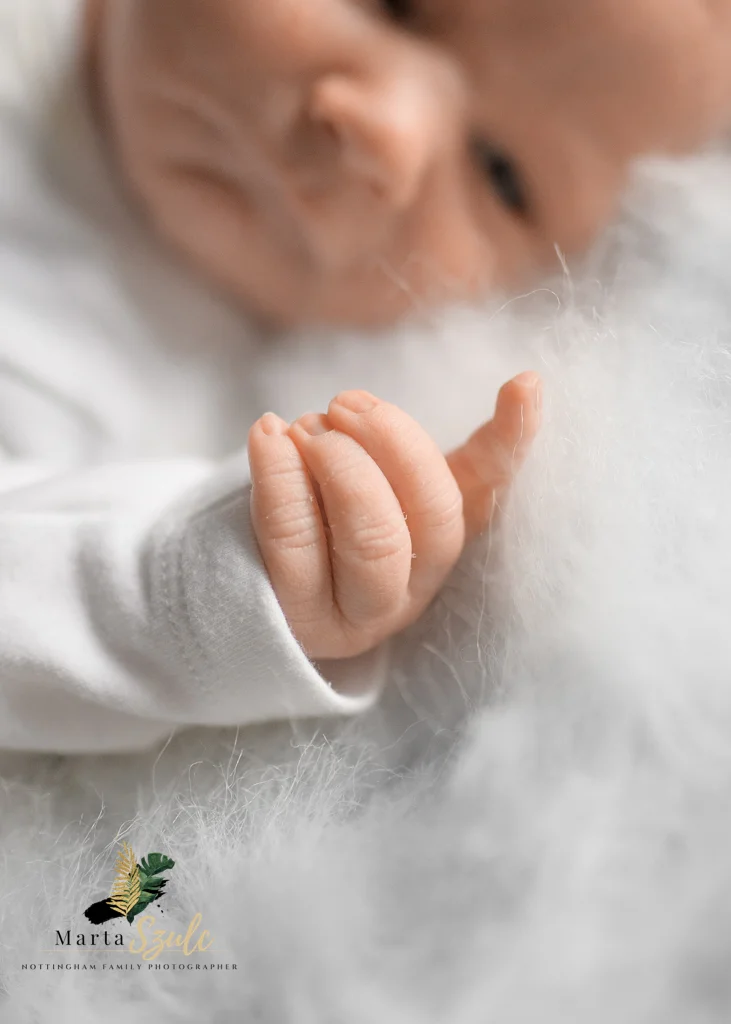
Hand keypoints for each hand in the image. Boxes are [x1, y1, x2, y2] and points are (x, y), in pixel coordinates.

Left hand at [248, 374, 540, 659]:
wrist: (245, 578)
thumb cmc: (317, 518)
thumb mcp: (373, 482)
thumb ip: (418, 448)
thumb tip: (527, 383)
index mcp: (439, 544)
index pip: (488, 491)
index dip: (512, 440)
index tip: (524, 382)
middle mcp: (412, 589)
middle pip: (433, 519)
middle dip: (390, 443)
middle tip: (343, 404)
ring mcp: (356, 613)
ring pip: (376, 542)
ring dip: (342, 465)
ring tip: (304, 427)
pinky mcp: (298, 617)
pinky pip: (296, 543)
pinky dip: (282, 477)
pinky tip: (268, 434)